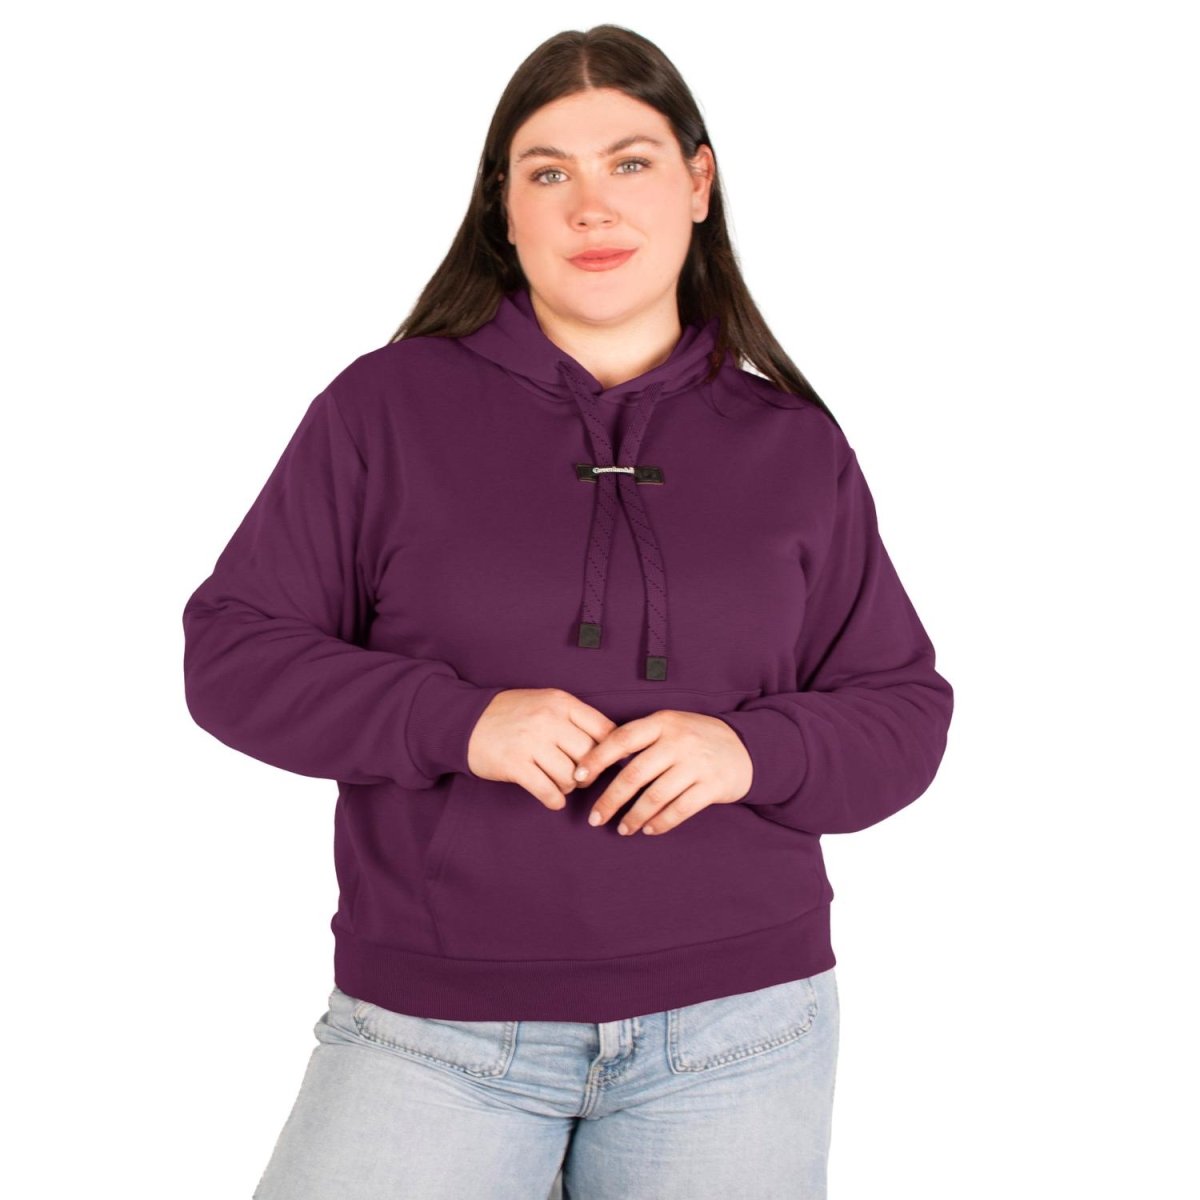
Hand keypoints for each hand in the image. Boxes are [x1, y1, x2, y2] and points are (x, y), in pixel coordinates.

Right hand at [467, 688, 616, 811]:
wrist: (465, 720)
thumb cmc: (512, 714)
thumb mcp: (545, 703)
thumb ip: (576, 719)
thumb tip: (612, 746)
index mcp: (560, 702)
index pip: (604, 729)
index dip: (610, 750)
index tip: (604, 761)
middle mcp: (548, 719)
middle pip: (590, 756)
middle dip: (589, 772)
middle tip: (579, 776)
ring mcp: (531, 742)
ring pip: (571, 777)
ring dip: (569, 787)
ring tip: (559, 783)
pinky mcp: (515, 765)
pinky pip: (548, 792)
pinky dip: (555, 800)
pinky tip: (552, 798)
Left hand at [574, 711, 753, 835]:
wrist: (746, 747)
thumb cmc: (696, 739)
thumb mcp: (670, 726)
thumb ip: (641, 739)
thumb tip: (598, 762)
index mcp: (662, 722)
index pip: (621, 738)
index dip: (596, 758)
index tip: (578, 777)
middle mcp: (678, 741)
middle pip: (634, 774)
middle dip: (610, 799)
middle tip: (595, 818)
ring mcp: (696, 764)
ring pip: (655, 796)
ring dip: (634, 817)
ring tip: (622, 829)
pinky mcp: (712, 786)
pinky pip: (679, 810)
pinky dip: (660, 823)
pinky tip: (649, 829)